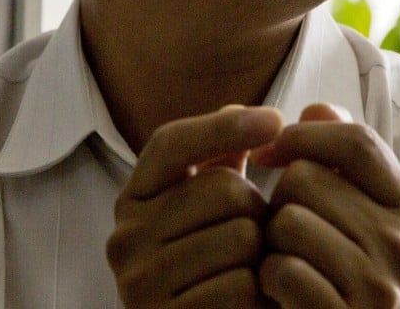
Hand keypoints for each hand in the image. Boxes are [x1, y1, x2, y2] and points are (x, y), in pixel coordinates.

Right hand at [107, 106, 283, 307]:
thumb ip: (225, 158)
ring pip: (239, 239)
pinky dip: (260, 296)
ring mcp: (139, 281)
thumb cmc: (213, 265)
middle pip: (222, 190)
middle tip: (258, 236)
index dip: (223, 126)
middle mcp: (125, 236)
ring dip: (263, 255)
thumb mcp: (212, 208)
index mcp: (133, 198)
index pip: (171, 143)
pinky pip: (240, 288)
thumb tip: (246, 110)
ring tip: (254, 270)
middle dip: (258, 210)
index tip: (274, 120)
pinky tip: (253, 302)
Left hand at [252, 104, 399, 307]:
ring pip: (289, 221)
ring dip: (269, 241)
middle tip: (285, 231)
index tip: (265, 152)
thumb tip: (315, 110)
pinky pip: (284, 271)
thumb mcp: (333, 199)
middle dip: (278, 199)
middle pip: (308, 177)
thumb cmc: (320, 258)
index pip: (356, 139)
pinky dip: (268, 278)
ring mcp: (380, 286)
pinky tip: (280, 290)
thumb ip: (327, 148)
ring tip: (284, 258)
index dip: (301, 135)